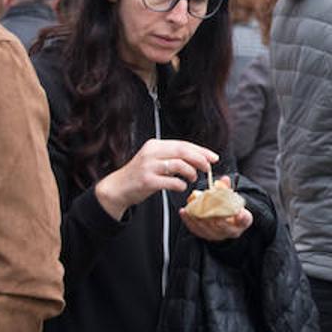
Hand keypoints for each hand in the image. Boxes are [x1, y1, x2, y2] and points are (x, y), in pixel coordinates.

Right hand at [93, 138, 218, 220]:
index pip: (183, 144)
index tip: (213, 157)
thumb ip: (172, 157)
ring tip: (192, 178)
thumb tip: (199, 158)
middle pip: (183, 152)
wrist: (119, 187)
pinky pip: (171, 181)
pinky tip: (181, 186)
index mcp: (155, 145)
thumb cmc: (140, 174)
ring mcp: (148, 167)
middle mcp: (151, 153)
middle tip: (208, 168)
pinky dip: (180, 185)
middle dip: (200, 159)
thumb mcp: (155, 160)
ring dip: (191, 173)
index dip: (201, 150)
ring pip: (179, 165)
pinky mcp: (147, 181)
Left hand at [179, 177, 252, 241]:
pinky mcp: (207, 236)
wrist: (225, 223)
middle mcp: (231, 231)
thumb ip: (228, 190)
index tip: (239, 213)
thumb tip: (224, 179)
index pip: (244, 220)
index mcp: (242, 222)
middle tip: (208, 209)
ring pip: (208, 229)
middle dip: (215, 218)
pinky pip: (196, 230)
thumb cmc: (229, 209)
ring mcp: (218, 236)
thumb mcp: (233, 199)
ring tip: (190, 208)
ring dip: (198, 218)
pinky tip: (184, 211)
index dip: (242, 217)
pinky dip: (189, 221)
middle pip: (224, 227)